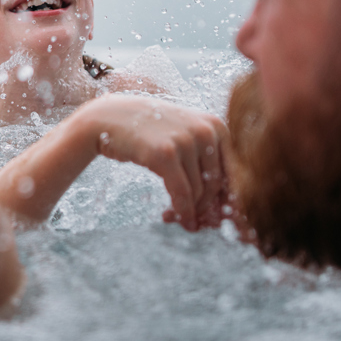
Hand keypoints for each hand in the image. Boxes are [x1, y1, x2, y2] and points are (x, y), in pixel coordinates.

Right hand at [76, 95, 227, 230]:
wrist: (108, 118)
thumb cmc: (148, 131)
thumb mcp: (184, 136)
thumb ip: (207, 159)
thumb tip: (229, 204)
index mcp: (216, 124)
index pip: (233, 172)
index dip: (225, 200)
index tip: (213, 218)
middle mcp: (206, 129)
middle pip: (217, 185)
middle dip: (206, 210)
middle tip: (193, 223)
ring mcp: (186, 140)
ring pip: (200, 192)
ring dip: (190, 212)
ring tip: (175, 218)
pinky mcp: (165, 153)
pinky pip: (182, 194)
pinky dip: (182, 211)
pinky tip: (176, 219)